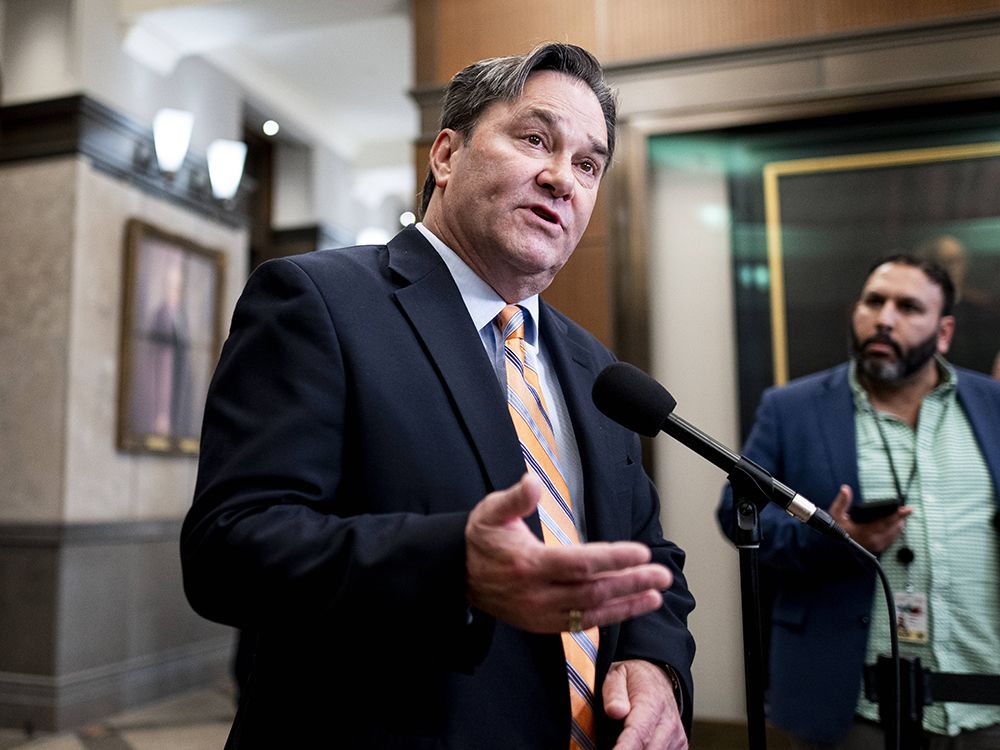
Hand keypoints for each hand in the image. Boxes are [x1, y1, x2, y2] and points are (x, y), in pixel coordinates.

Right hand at [465, 474, 672, 632]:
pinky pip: (582, 624)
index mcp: (528, 564)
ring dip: (627, 604)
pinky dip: (610, 616)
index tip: (641, 552)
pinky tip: (631, 606)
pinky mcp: (543, 625)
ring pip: (592, 612)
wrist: (459, 576)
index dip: (614, 559)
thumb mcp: (491, 511)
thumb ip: (515, 498)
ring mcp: (540, 614)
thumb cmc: (481, 539)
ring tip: (656, 593)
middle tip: (661, 574)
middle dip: (631, 582)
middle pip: (593, 591)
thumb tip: (532, 482)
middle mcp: (537, 594)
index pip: (580, 563)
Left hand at [605, 660, 686, 748]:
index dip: (624, 748)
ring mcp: (676, 737)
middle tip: (614, 746)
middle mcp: (668, 722)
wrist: (657, 679)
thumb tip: (615, 711)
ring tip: (622, 743)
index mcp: (652, 703)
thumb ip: (614, 693)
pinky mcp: (680, 746)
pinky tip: (636, 745)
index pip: (639, 733)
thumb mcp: (616, 676)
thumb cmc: (633, 680)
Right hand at [828, 484, 912, 553]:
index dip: (898, 515)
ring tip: (901, 516)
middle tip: (906, 510)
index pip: (886, 521)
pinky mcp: (879, 548)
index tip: (907, 509)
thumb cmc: (836, 529)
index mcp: (865, 531)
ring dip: (899, 524)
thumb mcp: (835, 515)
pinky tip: (896, 524)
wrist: (835, 547)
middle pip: (894, 527)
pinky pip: (892, 538)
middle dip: (901, 518)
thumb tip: (846, 489)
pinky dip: (895, 530)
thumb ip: (841, 502)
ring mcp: (877, 545)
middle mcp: (874, 540)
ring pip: (895, 533)